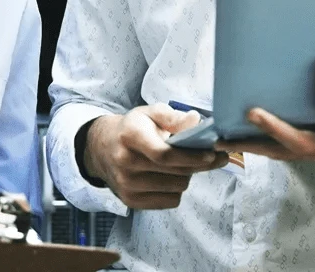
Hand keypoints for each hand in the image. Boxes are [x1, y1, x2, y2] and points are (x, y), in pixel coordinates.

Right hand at [83, 103, 228, 208]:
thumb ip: (173, 116)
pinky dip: (176, 190)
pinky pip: (170, 201)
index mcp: (130, 136)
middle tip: (212, 157)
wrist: (102, 149)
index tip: (212, 155)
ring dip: (187, 176)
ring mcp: (127, 185)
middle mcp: (125, 162)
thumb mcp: (149, 113)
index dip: (191, 157)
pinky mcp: (131, 201)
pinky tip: (170, 176)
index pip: (164, 154)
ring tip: (183, 164)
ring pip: (177, 188)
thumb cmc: (132, 129)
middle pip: (175, 173)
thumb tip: (196, 121)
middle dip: (198, 165)